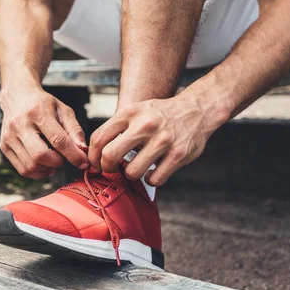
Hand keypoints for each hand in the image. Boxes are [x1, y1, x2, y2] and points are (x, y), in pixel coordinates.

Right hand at [0, 88, 88, 178]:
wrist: (17, 96)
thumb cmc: (44, 104)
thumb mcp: (63, 110)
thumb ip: (75, 130)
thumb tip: (82, 152)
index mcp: (38, 112)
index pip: (57, 140)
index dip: (73, 155)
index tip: (83, 163)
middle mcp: (20, 124)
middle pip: (40, 155)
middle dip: (57, 162)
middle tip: (63, 158)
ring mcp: (9, 136)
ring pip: (31, 165)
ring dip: (48, 168)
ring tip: (54, 160)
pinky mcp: (4, 146)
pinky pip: (22, 169)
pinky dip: (37, 173)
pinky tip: (45, 166)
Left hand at [88, 93, 227, 185]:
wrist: (196, 109)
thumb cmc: (160, 115)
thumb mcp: (135, 111)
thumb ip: (116, 128)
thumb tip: (95, 153)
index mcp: (130, 113)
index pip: (99, 138)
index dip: (93, 156)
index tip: (95, 163)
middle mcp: (145, 125)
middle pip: (110, 155)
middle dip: (106, 167)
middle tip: (111, 169)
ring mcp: (162, 140)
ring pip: (132, 172)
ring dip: (131, 174)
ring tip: (136, 167)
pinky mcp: (178, 155)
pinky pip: (154, 179)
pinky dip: (150, 179)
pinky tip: (152, 171)